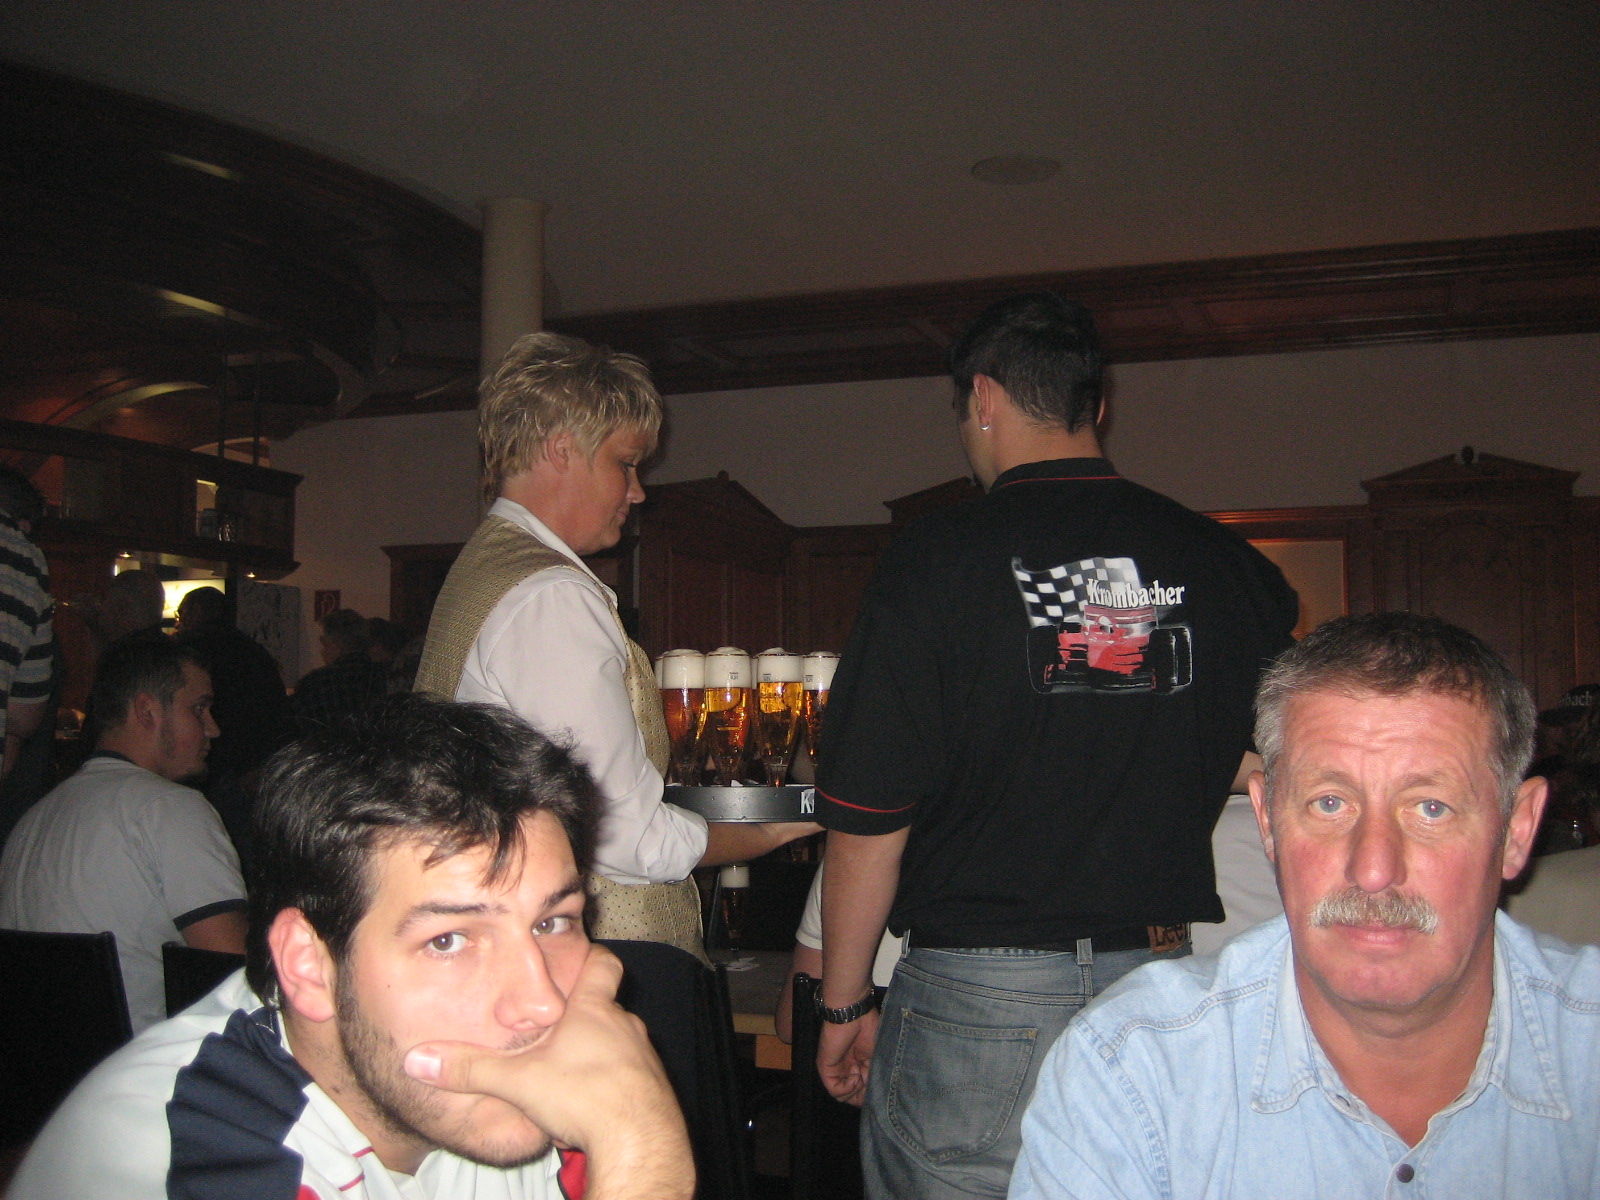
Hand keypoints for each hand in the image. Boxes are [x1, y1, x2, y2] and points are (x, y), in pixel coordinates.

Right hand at [404, 944, 693, 1198]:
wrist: (638, 1139)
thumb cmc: (584, 1095)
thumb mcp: (517, 1081)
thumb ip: (469, 1068)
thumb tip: (420, 1059)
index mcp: (594, 1010)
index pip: (603, 965)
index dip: (593, 957)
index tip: (584, 954)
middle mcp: (625, 1026)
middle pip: (607, 1009)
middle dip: (583, 1018)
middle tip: (555, 1031)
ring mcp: (644, 1057)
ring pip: (620, 1045)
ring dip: (598, 1055)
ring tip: (569, 1074)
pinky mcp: (653, 1089)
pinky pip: (630, 1078)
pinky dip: (611, 1085)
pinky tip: (589, 1106)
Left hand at [817, 1008, 877, 1106]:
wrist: (854, 1015)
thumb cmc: (869, 1029)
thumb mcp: (877, 1057)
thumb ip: (873, 1076)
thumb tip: (872, 1095)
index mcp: (858, 1066)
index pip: (861, 1092)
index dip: (870, 1095)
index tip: (879, 1090)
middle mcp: (845, 1070)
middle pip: (851, 1098)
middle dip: (863, 1095)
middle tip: (868, 1083)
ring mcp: (835, 1070)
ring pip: (842, 1097)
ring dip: (855, 1091)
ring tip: (861, 1075)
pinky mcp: (826, 1069)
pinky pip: (834, 1090)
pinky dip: (847, 1088)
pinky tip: (855, 1076)